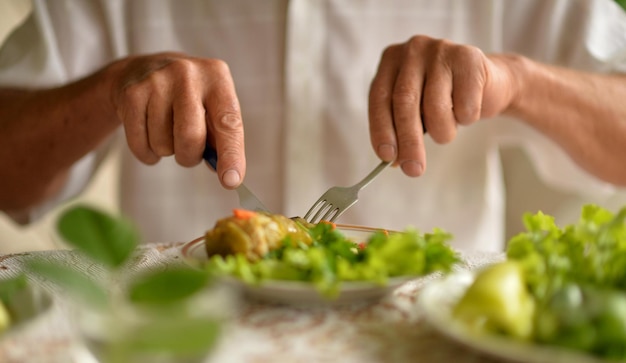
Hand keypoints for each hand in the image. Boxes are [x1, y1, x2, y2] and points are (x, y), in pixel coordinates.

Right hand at [110, 52, 244, 187]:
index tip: (231, 181)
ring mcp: (157, 81)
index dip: (231, 154)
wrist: (143, 70)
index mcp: (217, 77)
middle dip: (189, 156)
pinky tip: (149, 135)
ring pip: (163, 144)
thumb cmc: (189, 99)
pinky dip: (147, 153)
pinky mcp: (132, 94)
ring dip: (166, 151)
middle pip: (190, 137)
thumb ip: (222, 140)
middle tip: (187, 151)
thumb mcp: (212, 109)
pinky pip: (140, 144)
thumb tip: (227, 175)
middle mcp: (187, 74)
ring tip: (166, 131)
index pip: (228, 122)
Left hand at [368, 35, 517, 176]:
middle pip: (405, 102)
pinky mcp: (469, 57)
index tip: (387, 157)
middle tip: (413, 169)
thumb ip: (400, 130)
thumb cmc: (444, 98)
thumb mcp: (415, 112)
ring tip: (447, 129)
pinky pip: (465, 104)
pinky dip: (466, 118)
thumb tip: (393, 160)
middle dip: (409, 141)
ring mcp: (441, 49)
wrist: (489, 82)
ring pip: (436, 106)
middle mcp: (412, 50)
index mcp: (390, 61)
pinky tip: (468, 109)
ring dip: (442, 131)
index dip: (381, 129)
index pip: (379, 98)